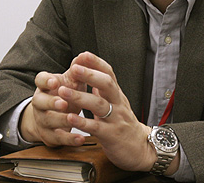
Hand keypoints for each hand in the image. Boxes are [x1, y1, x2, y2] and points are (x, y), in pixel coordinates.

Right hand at [19, 70, 86, 146]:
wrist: (52, 118)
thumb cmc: (65, 94)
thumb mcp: (70, 81)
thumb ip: (77, 70)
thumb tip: (84, 55)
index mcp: (45, 87)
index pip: (40, 80)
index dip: (46, 81)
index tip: (54, 82)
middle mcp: (40, 103)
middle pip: (40, 102)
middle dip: (51, 102)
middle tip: (63, 102)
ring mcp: (43, 119)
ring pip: (48, 120)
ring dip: (60, 120)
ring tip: (72, 119)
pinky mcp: (50, 135)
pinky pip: (58, 138)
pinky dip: (70, 139)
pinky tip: (80, 138)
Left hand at [57, 52, 161, 171]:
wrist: (140, 149)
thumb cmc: (124, 125)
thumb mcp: (115, 104)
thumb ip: (103, 90)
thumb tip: (90, 72)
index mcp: (116, 95)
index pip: (109, 73)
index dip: (96, 63)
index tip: (83, 55)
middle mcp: (118, 104)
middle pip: (106, 84)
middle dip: (89, 75)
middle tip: (74, 68)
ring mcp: (115, 120)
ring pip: (99, 105)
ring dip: (80, 96)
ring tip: (63, 91)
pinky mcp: (111, 136)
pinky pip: (96, 128)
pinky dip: (83, 122)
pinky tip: (71, 117)